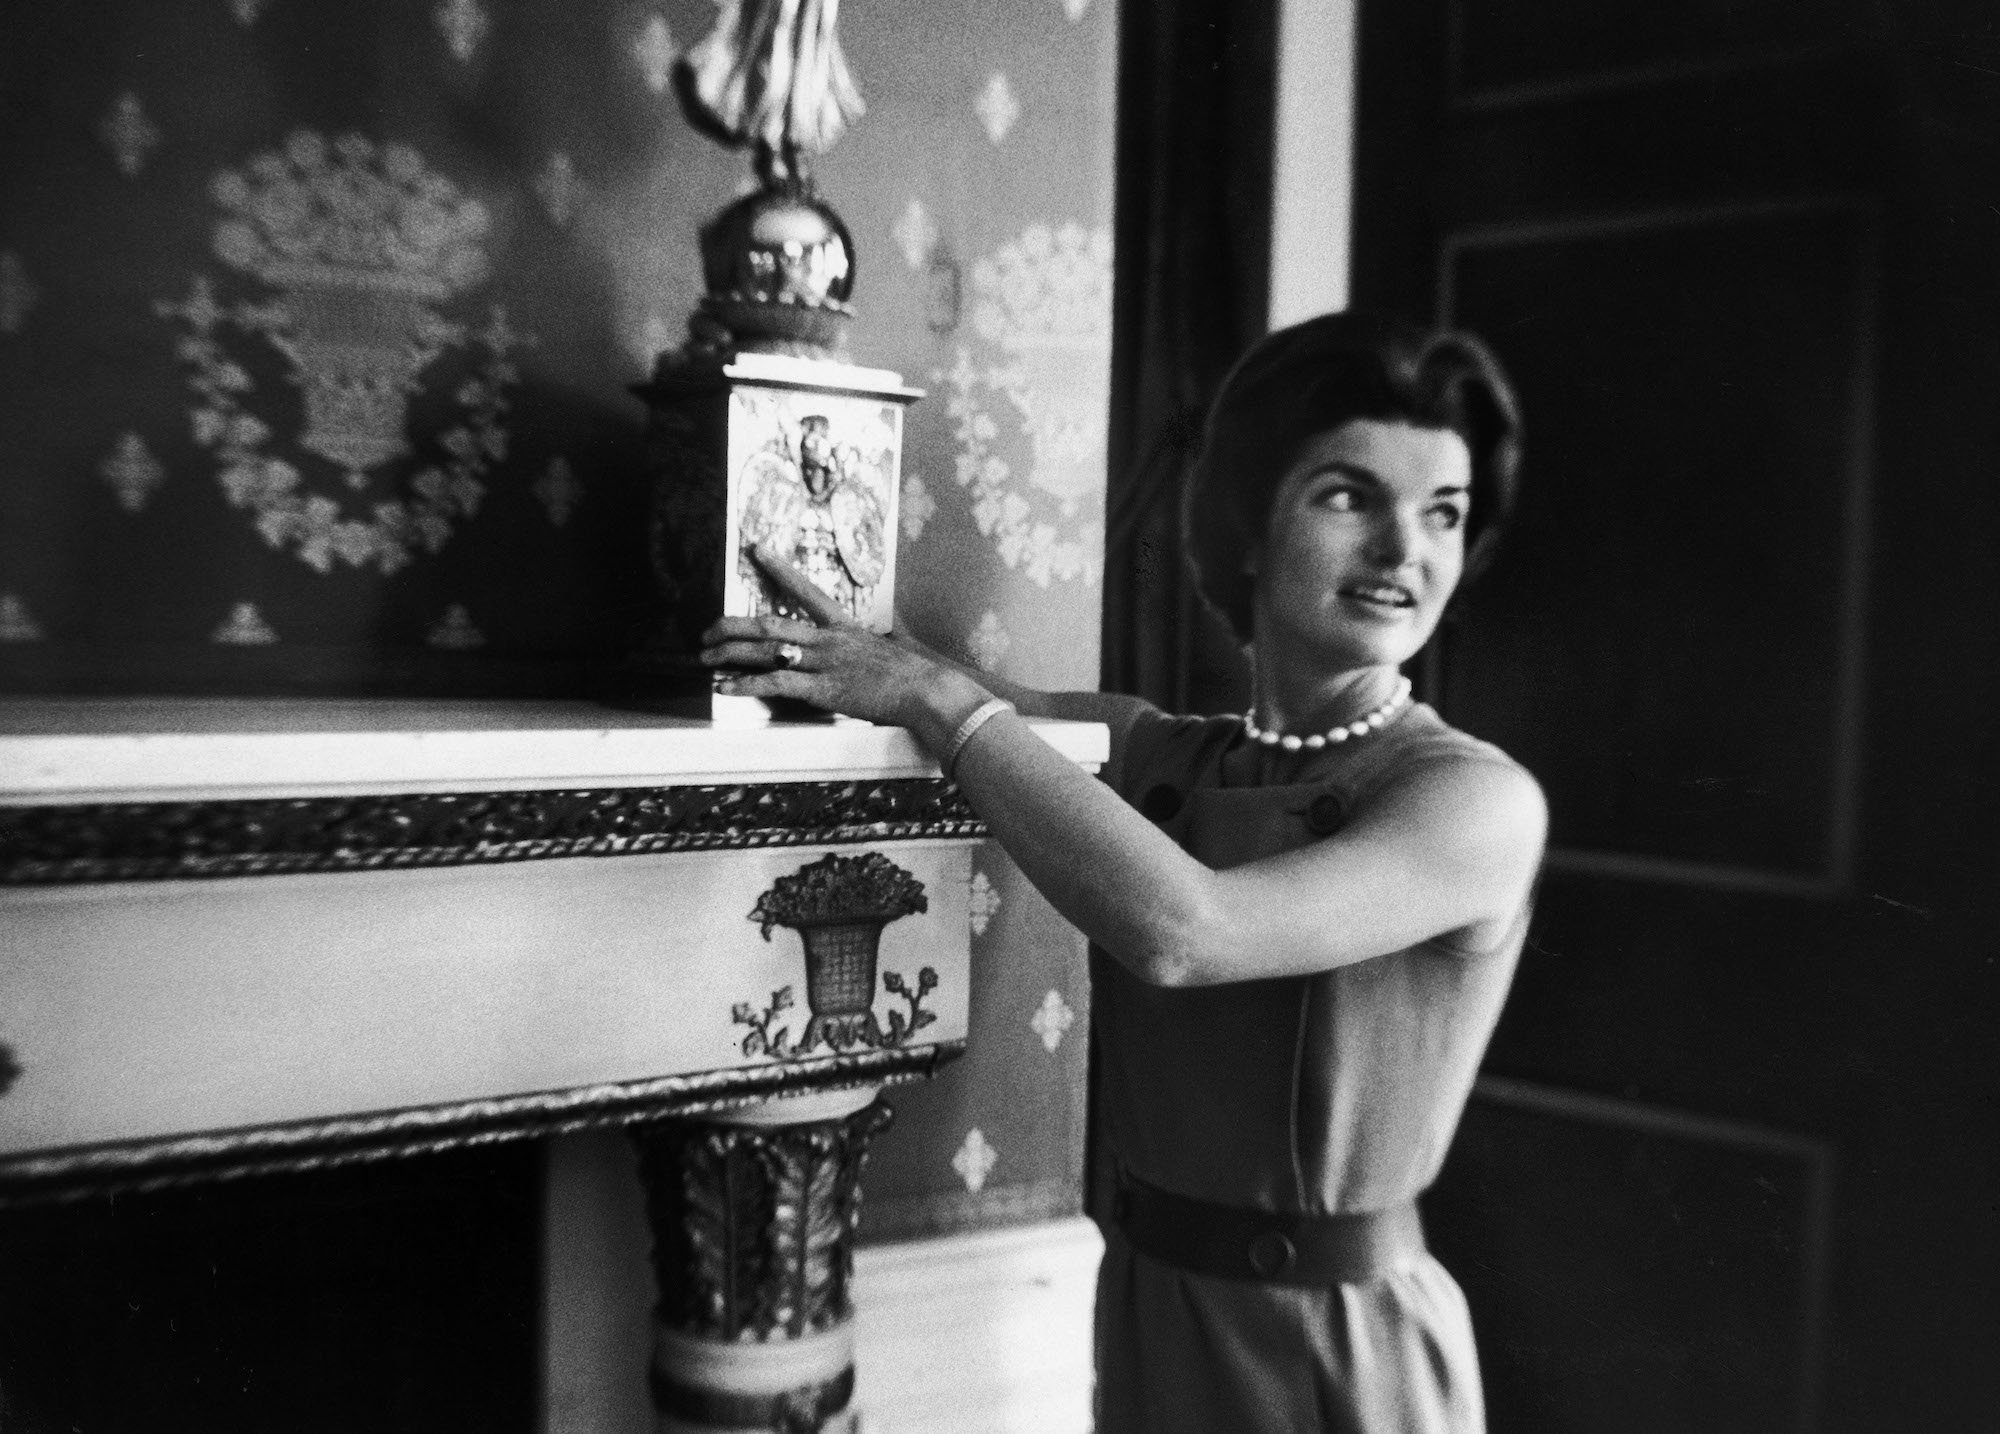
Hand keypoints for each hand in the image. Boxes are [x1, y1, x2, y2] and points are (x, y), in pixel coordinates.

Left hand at [700, 544, 985, 731]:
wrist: (929, 691)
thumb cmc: (918, 674)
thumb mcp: (895, 648)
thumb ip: (880, 641)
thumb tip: (886, 637)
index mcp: (845, 627)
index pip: (807, 590)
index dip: (779, 568)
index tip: (756, 549)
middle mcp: (829, 640)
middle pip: (770, 624)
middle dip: (733, 626)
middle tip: (707, 628)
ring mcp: (824, 663)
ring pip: (766, 651)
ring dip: (730, 653)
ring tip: (705, 656)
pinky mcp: (823, 689)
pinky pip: (776, 683)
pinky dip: (747, 684)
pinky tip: (726, 687)